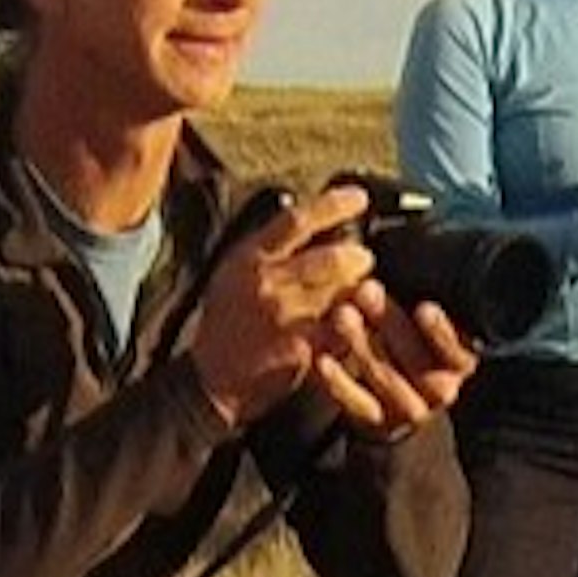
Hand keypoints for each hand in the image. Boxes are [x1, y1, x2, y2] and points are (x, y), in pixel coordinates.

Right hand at [184, 184, 406, 427]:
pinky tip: (354, 325)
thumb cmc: (227, 321)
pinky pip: (343, 329)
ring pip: (343, 294)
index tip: (360, 198)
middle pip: (332, 259)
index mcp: (252, 257)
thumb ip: (266, 245)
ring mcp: (287, 318)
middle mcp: (269, 283)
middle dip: (358, 258)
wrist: (213, 378)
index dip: (334, 205)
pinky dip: (354, 325)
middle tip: (364, 260)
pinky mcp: (303, 348)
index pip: (298, 220)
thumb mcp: (233, 271)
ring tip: (360, 294)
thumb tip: (297, 207)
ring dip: (359, 291)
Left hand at [313, 284, 477, 436]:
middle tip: (366, 290)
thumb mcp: (422, 318)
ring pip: (387, 379)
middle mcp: (441, 388)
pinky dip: (339, 382)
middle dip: (391, 324)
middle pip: (419, 362)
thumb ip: (420, 294)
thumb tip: (405, 250)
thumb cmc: (409, 339)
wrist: (394, 400)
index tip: (424, 307)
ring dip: (362, 344)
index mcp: (459, 361)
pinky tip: (322, 359)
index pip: (459, 352)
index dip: (441, 333)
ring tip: (341, 314)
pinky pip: (358, 404)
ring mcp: (410, 408)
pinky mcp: (378, 421)